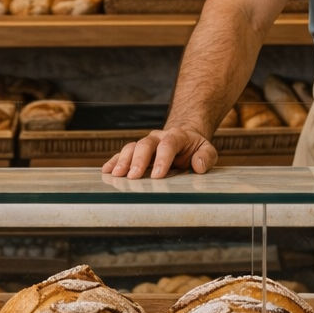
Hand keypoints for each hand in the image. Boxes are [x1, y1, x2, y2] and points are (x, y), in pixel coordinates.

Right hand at [102, 127, 217, 178]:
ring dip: (123, 161)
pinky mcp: (136, 151)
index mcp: (177, 136)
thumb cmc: (196, 149)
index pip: (169, 144)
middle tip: (133, 176)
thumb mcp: (207, 151)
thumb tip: (197, 165)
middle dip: (138, 160)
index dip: (162, 159)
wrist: (184, 139)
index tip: (157, 175)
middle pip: (145, 144)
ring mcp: (145, 143)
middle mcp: (158, 137)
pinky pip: (123, 154)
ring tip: (116, 175)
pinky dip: (114, 161)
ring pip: (131, 147)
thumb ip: (206, 157)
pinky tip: (106, 170)